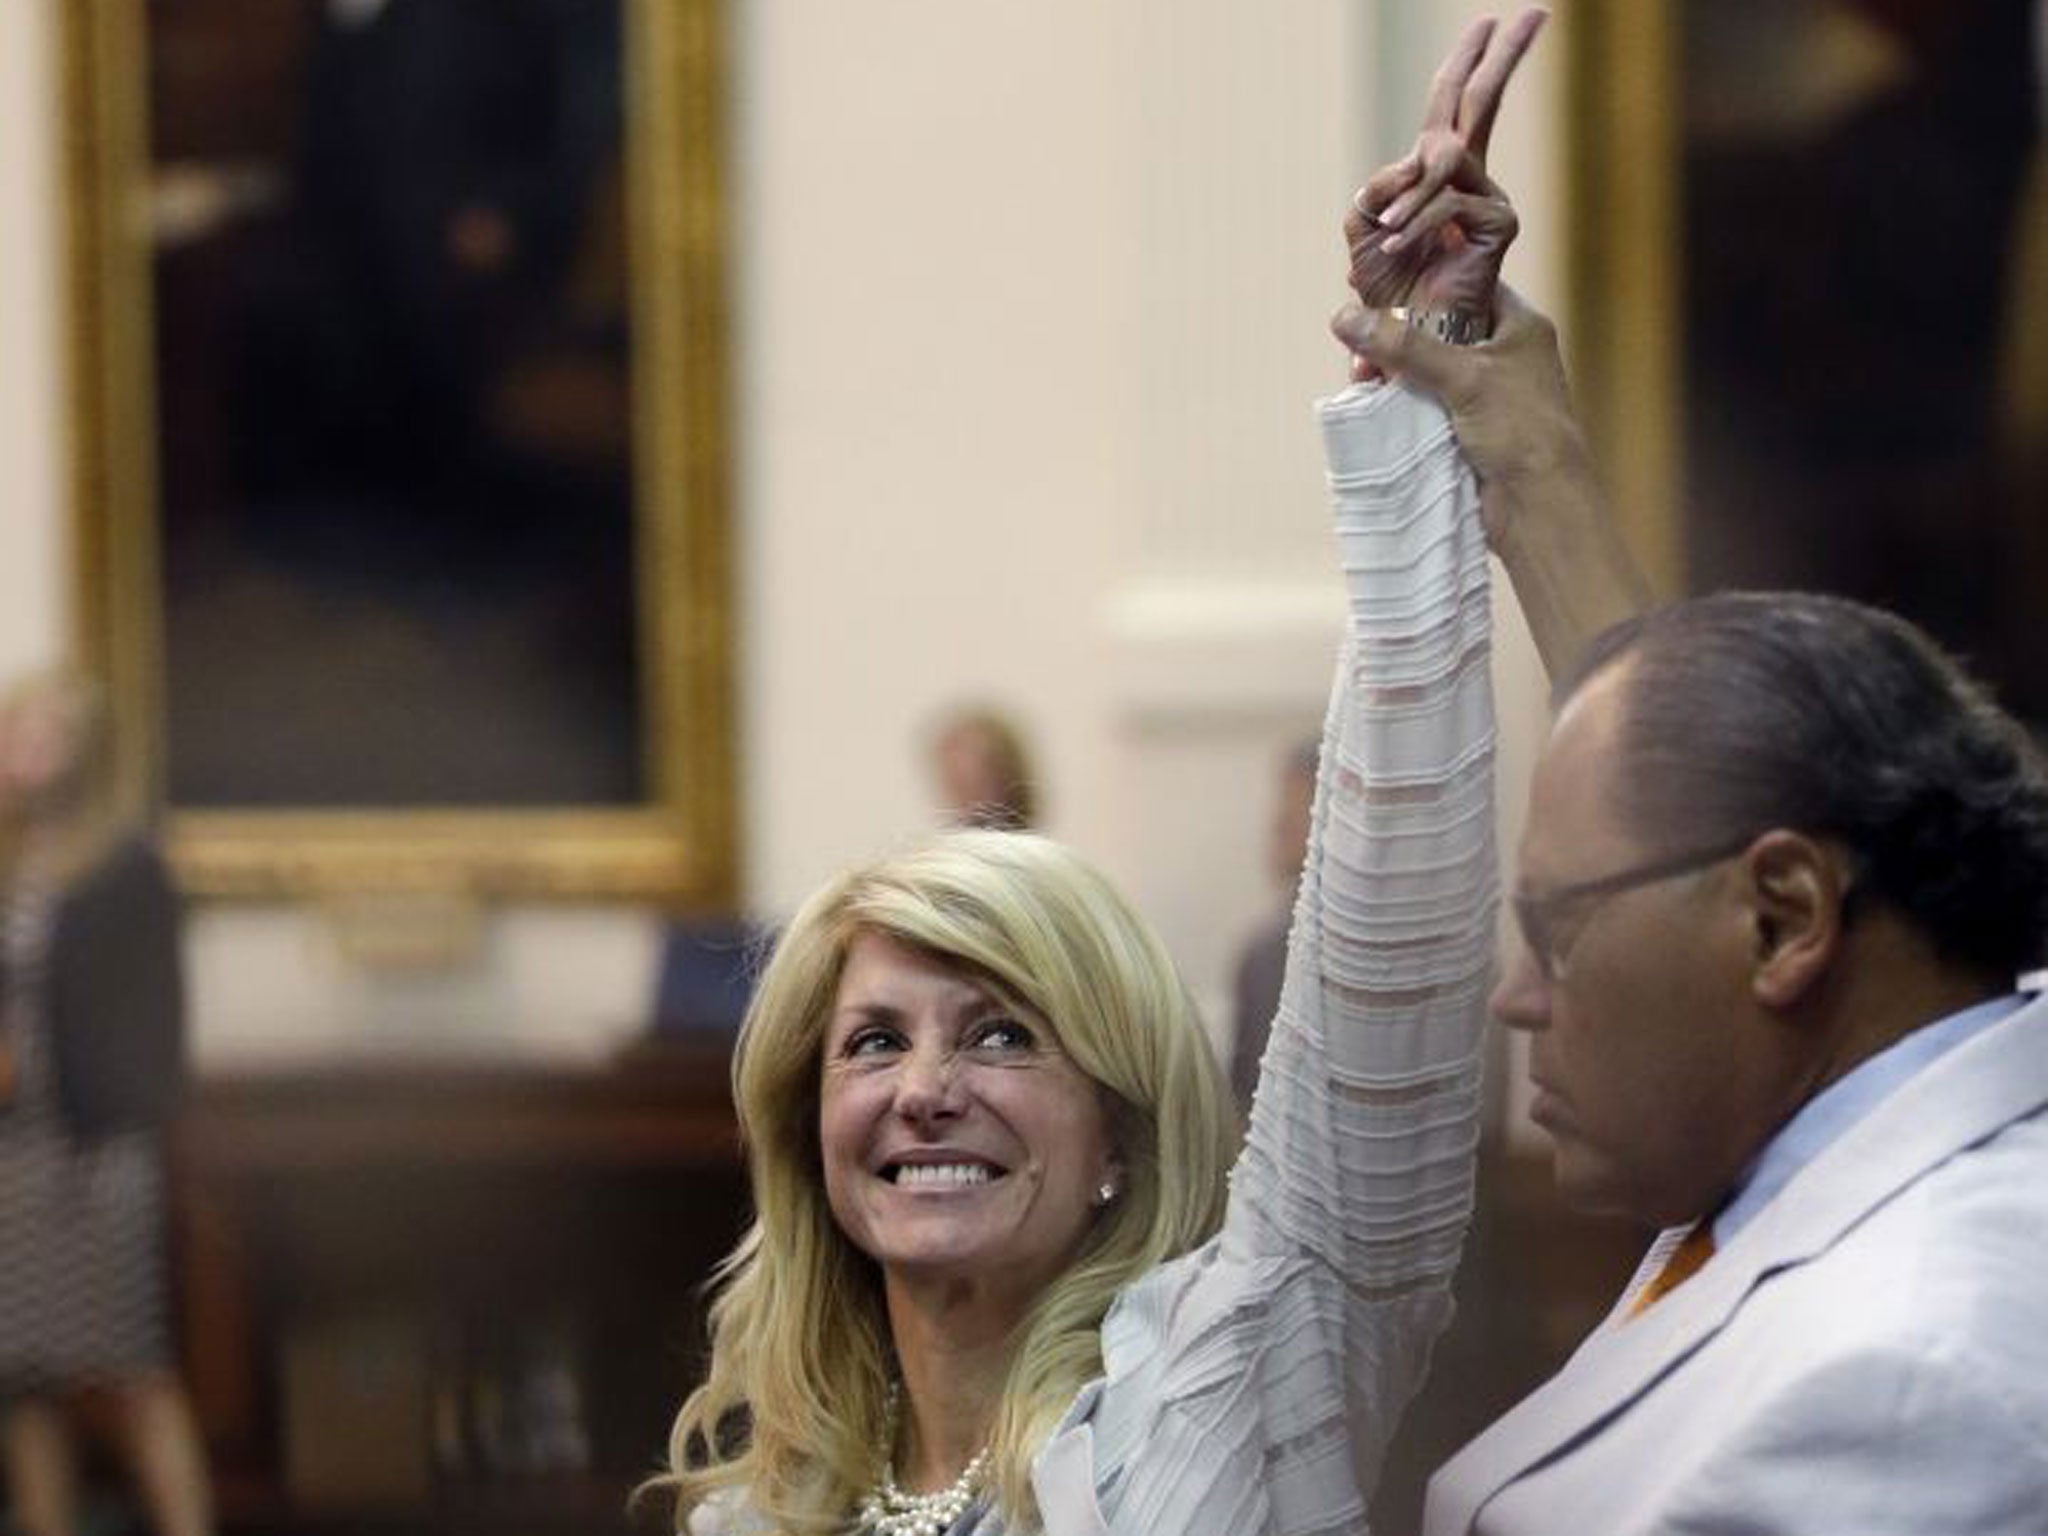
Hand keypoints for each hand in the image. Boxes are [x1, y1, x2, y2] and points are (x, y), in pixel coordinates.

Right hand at [1333, 285, 1574, 514]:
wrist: (1540, 504)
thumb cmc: (1520, 428)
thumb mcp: (1463, 376)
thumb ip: (1405, 346)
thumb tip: (1345, 317)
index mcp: (1518, 325)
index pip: (1465, 283)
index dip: (1423, 279)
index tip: (1378, 283)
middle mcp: (1503, 352)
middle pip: (1438, 325)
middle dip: (1397, 332)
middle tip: (1361, 339)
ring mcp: (1485, 390)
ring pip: (1426, 365)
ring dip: (1393, 368)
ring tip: (1362, 376)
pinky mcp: (1467, 424)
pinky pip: (1425, 399)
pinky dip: (1400, 398)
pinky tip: (1373, 399)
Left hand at [1344, 9, 1545, 332]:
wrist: (1405, 332)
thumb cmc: (1385, 285)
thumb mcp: (1365, 228)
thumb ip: (1380, 188)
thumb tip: (1413, 163)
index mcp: (1437, 169)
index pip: (1456, 102)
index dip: (1471, 60)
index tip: (1492, 20)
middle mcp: (1469, 176)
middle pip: (1483, 100)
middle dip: (1503, 55)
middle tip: (1532, 11)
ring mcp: (1489, 197)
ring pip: (1443, 159)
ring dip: (1407, 197)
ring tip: (1387, 234)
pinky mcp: (1499, 224)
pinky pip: (1448, 202)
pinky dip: (1415, 223)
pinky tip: (1398, 247)